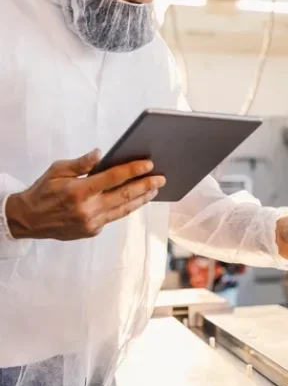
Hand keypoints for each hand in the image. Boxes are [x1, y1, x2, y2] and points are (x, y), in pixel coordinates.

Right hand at [5, 149, 165, 240]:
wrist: (28, 220)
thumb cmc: (43, 191)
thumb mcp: (57, 170)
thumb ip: (81, 163)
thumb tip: (100, 154)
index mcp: (78, 191)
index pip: (113, 178)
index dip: (133, 170)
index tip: (148, 164)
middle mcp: (87, 209)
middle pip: (124, 195)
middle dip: (146, 185)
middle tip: (161, 177)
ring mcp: (91, 223)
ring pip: (123, 209)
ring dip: (142, 198)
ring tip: (155, 188)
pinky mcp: (92, 231)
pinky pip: (114, 217)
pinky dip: (127, 207)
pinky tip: (138, 199)